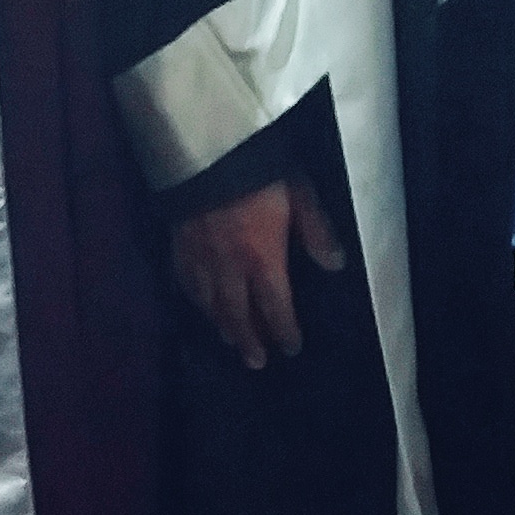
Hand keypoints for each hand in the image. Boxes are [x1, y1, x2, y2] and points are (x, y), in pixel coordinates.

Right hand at [170, 175, 346, 370]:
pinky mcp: (178, 244)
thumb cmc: (262, 173)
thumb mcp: (300, 196)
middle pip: (238, 314)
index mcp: (263, 259)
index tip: (291, 347)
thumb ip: (316, 232)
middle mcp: (231, 268)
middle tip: (256, 363)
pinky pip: (185, 281)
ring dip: (221, 325)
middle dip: (249, 340)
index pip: (275, 306)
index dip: (284, 330)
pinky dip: (194, 299)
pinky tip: (197, 303)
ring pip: (210, 303)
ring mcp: (201, 258)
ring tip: (228, 342)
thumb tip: (335, 265)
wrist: (209, 150)